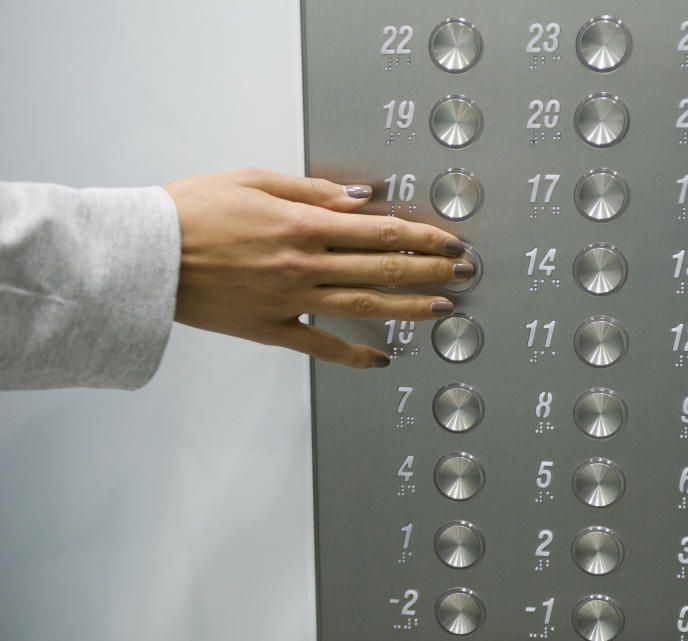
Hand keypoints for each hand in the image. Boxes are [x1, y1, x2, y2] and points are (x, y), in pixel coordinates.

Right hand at [164, 168, 471, 367]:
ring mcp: (290, 300)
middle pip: (382, 267)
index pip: (379, 231)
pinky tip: (382, 358)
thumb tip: (360, 198)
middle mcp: (303, 264)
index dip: (422, 236)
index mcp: (301, 225)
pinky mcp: (271, 329)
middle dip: (431, 269)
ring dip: (409, 307)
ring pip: (364, 304)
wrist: (146, 254)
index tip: (449, 240)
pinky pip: (321, 345)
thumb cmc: (193, 211)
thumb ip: (312, 192)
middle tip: (465, 271)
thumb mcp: (254, 181)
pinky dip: (354, 353)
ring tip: (444, 308)